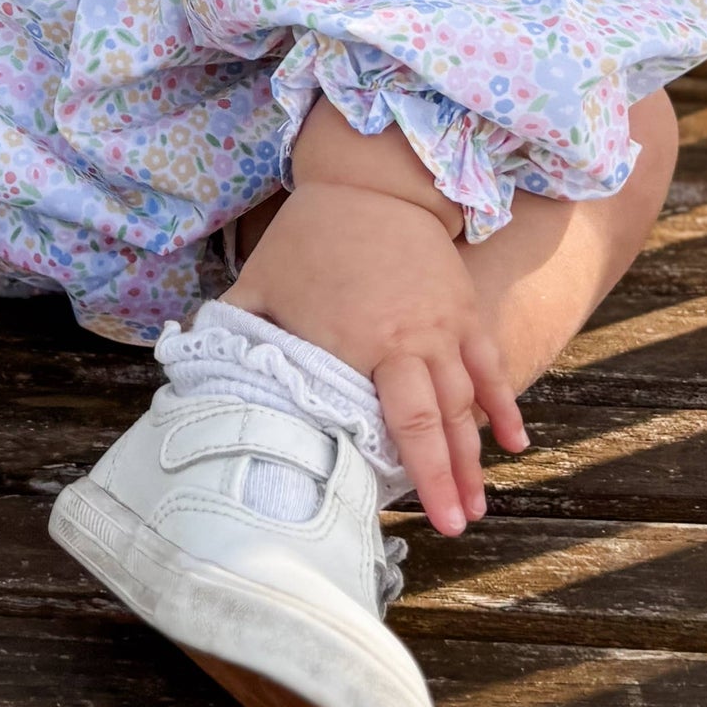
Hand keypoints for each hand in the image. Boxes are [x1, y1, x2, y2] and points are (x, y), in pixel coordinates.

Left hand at [228, 182, 528, 537]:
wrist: (369, 180)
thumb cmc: (309, 237)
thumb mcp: (260, 284)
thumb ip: (235, 334)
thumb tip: (193, 375)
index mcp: (358, 342)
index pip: (391, 421)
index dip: (408, 470)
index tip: (414, 517)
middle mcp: (409, 339)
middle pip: (436, 420)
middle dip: (448, 477)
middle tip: (456, 526)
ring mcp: (444, 324)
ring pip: (467, 401)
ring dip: (475, 455)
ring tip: (477, 504)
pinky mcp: (465, 308)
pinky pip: (491, 364)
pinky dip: (504, 404)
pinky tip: (514, 441)